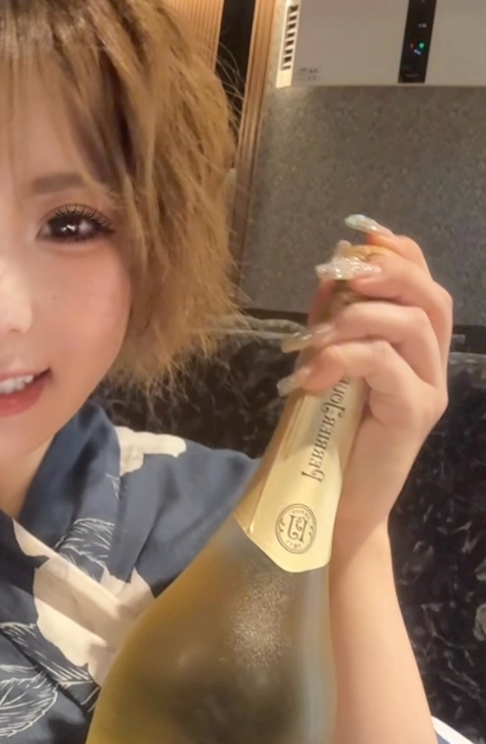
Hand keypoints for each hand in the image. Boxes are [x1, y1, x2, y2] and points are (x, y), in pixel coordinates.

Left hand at [290, 226, 451, 551]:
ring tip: (312, 341)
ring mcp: (429, 391)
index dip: (398, 253)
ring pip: (410, 325)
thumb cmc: (329, 440)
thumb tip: (330, 273)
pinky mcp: (414, 414)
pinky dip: (343, 357)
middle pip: (431, 298)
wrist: (336, 506)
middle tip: (341, 275)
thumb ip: (332, 324)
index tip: (358, 237)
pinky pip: (384, 364)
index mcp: (418, 349)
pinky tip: (310, 374)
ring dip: (355, 319)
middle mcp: (433, 366)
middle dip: (387, 273)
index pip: (424, 284)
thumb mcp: (326, 367)